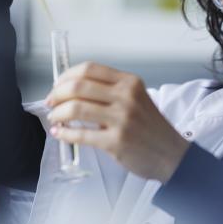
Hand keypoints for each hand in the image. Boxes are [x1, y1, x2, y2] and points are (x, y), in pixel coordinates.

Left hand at [45, 62, 189, 182]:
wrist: (171, 154)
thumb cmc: (151, 128)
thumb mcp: (137, 99)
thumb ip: (111, 91)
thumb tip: (72, 90)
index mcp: (130, 83)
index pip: (89, 69)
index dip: (66, 76)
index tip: (58, 86)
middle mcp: (126, 97)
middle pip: (78, 86)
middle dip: (56, 94)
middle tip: (51, 103)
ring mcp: (122, 119)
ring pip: (75, 108)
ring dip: (57, 114)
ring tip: (55, 119)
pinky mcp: (116, 141)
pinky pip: (80, 134)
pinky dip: (64, 133)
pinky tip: (61, 133)